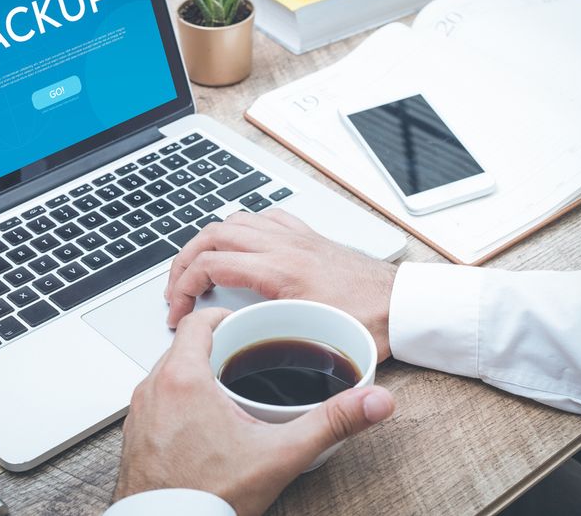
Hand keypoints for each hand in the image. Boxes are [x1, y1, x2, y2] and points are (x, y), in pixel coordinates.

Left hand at [114, 308, 395, 514]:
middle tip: (243, 359)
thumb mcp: (282, 455)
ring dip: (192, 375)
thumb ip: (331, 422)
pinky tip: (201, 425)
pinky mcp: (134, 436)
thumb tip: (372, 401)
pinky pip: (155, 401)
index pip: (197, 321)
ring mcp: (139, 414)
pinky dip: (175, 401)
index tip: (242, 326)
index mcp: (184, 379)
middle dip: (214, 348)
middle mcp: (153, 389)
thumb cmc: (210, 498)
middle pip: (183, 346)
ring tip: (225, 392)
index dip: (223, 317)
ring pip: (166, 373)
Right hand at [165, 209, 397, 357]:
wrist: (404, 304)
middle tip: (177, 291)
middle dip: (184, 261)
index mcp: (281, 270)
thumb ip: (275, 344)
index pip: (211, 264)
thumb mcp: (315, 340)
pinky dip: (242, 228)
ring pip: (235, 220)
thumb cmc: (370, 322)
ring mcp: (295, 237)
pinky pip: (264, 217)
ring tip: (198, 268)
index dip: (183, 287)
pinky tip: (240, 248)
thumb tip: (245, 363)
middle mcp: (284, 245)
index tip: (178, 312)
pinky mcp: (307, 237)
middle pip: (213, 235)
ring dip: (208, 242)